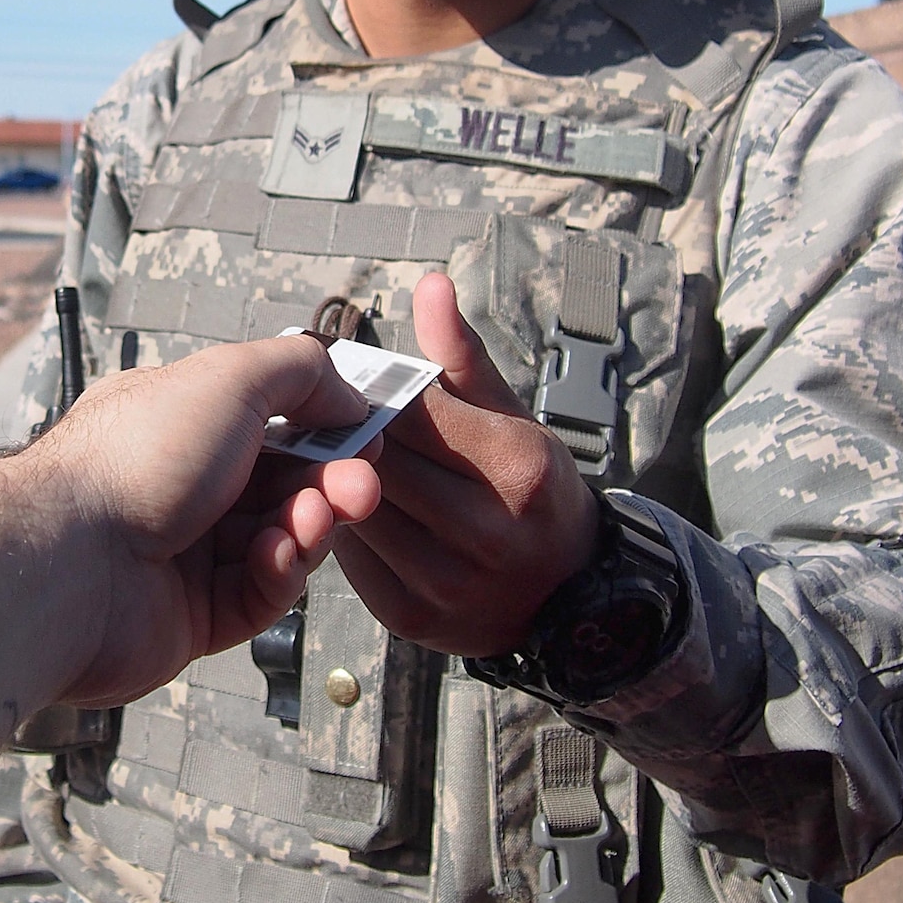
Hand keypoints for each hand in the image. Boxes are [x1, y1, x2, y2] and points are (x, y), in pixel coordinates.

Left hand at [20, 334, 381, 703]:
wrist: (69, 563)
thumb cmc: (134, 460)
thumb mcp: (229, 377)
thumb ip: (300, 371)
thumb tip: (347, 396)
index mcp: (177, 422)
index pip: (268, 421)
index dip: (322, 428)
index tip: (364, 434)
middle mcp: (178, 486)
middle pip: (282, 485)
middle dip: (329, 483)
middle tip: (360, 487)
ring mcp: (184, 554)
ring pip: (278, 541)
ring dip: (307, 527)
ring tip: (312, 520)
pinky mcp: (191, 618)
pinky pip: (258, 596)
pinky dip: (278, 574)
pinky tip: (275, 557)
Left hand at [333, 272, 598, 655]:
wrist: (570, 600)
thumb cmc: (534, 492)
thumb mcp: (514, 418)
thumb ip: (462, 356)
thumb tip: (430, 285)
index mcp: (517, 467)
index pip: (415, 410)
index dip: (380, 394)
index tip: (364, 386)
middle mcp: (487, 531)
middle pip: (380, 459)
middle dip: (352, 433)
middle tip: (332, 417)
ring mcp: (447, 581)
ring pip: (355, 507)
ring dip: (336, 479)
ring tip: (335, 459)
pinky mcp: (411, 617)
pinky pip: (350, 558)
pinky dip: (340, 527)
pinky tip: (343, 506)